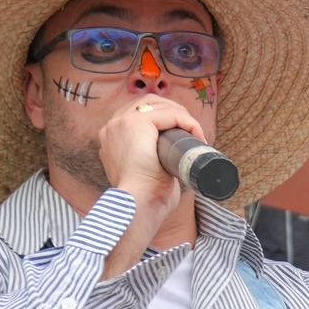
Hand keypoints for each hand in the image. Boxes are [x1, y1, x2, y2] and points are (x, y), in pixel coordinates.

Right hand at [99, 94, 205, 236]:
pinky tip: (196, 134)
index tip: (182, 135)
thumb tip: (169, 165)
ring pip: (159, 105)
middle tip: (192, 131)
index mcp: (111, 139)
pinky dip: (187, 121)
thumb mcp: (145, 176)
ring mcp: (121, 122)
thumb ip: (150, 165)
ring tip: (196, 134)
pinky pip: (169, 114)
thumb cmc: (145, 198)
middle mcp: (112, 127)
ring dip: (181, 115)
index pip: (138, 114)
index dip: (163, 119)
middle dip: (173, 112)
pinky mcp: (136, 123)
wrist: (139, 204)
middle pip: (148, 104)